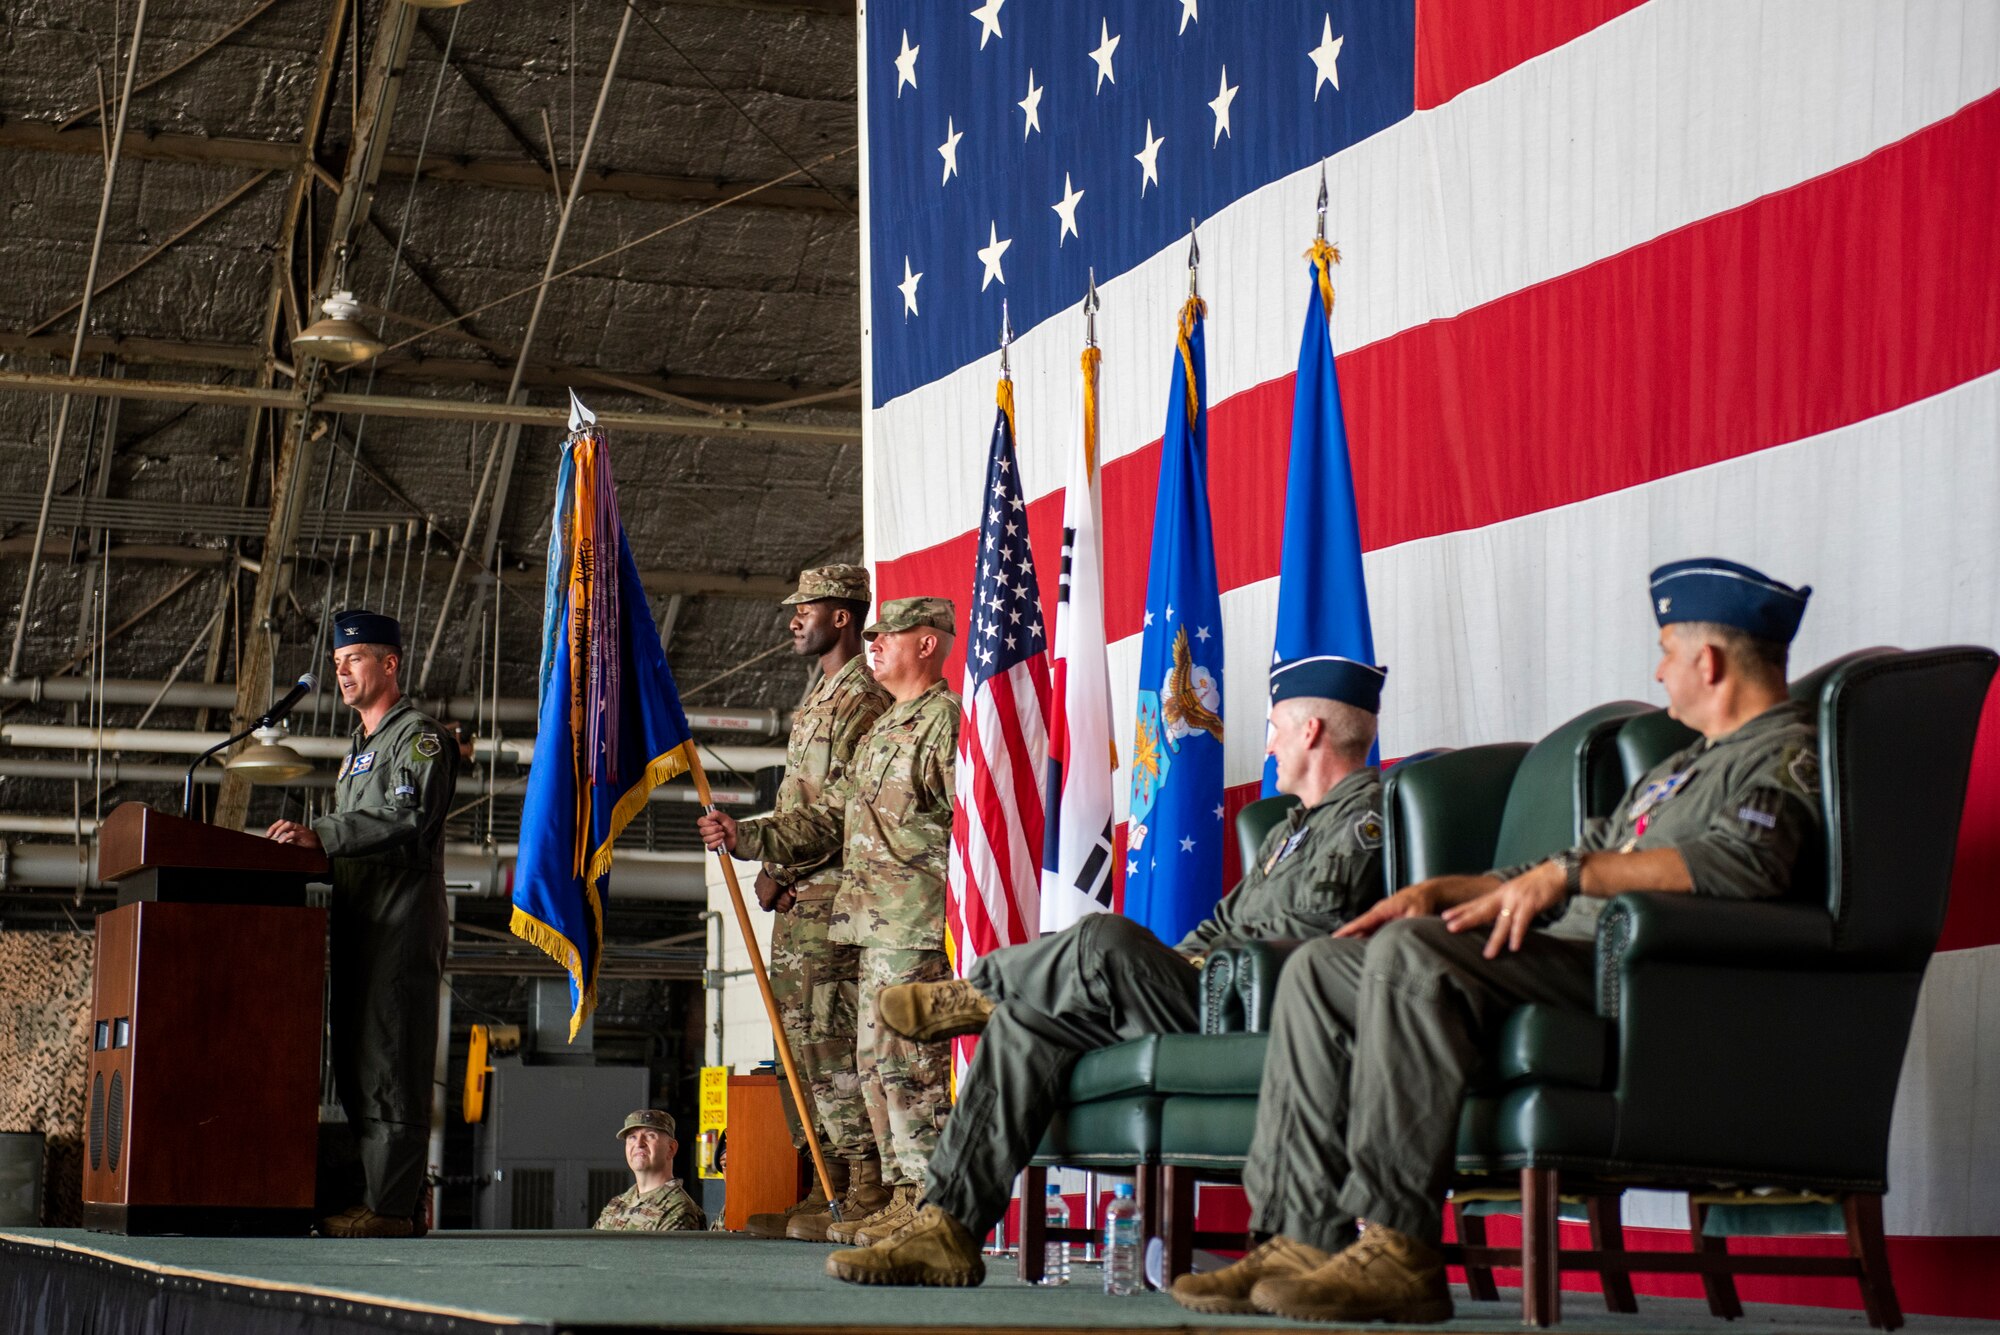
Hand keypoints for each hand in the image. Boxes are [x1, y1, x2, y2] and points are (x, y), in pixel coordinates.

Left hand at [266, 819, 322, 851]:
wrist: (318, 843)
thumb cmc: (305, 842)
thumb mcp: (293, 840)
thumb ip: (286, 840)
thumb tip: (274, 844)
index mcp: (292, 827)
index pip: (281, 822)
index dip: (273, 827)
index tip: (267, 835)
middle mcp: (295, 826)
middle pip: (283, 822)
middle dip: (274, 827)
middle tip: (269, 836)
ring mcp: (299, 829)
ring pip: (288, 824)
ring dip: (280, 830)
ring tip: (276, 837)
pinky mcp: (303, 835)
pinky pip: (293, 833)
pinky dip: (286, 837)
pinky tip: (281, 841)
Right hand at [696, 810, 737, 853]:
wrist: (737, 835)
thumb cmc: (730, 826)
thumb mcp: (725, 817)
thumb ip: (716, 814)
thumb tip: (708, 815)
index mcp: (708, 822)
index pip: (700, 822)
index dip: (707, 822)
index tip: (715, 822)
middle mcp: (707, 831)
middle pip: (702, 831)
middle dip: (714, 829)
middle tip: (721, 828)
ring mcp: (709, 839)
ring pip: (706, 839)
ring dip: (716, 836)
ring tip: (723, 834)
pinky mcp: (712, 846)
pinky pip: (710, 846)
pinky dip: (717, 843)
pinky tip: (722, 840)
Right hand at [753, 870, 795, 913]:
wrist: (773, 867)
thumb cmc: (780, 877)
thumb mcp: (788, 884)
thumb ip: (791, 890)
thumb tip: (794, 894)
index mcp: (766, 899)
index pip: (766, 908)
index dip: (769, 907)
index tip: (772, 905)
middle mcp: (760, 895)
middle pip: (762, 902)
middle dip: (766, 900)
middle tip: (772, 898)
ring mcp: (757, 888)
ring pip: (759, 894)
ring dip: (763, 894)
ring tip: (768, 891)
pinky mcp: (756, 882)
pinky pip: (757, 887)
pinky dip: (761, 887)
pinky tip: (766, 884)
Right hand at [1334, 883, 1438, 939]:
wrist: (1426, 893)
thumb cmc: (1421, 900)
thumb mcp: (1418, 913)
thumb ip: (1409, 925)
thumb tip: (1403, 937)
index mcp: (1383, 910)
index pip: (1362, 922)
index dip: (1348, 930)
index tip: (1335, 937)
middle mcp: (1379, 914)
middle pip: (1359, 927)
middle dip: (1346, 937)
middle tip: (1331, 949)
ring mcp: (1382, 918)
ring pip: (1366, 930)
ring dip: (1355, 939)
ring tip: (1342, 952)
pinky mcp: (1387, 922)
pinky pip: (1373, 932)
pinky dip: (1366, 939)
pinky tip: (1362, 949)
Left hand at [1442, 863, 1565, 957]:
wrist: (1556, 873)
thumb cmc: (1537, 885)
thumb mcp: (1516, 893)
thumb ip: (1506, 905)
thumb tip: (1498, 919)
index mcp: (1499, 893)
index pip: (1476, 903)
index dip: (1461, 910)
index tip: (1445, 917)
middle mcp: (1504, 896)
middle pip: (1482, 909)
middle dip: (1466, 919)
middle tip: (1450, 928)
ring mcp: (1517, 900)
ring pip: (1502, 922)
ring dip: (1495, 939)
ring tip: (1488, 954)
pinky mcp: (1531, 904)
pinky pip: (1522, 922)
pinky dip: (1517, 935)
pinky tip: (1514, 946)